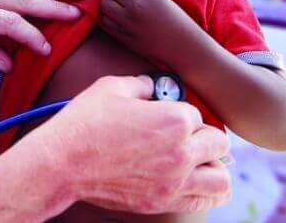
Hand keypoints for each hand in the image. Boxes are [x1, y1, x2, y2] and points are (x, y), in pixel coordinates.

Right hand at [29, 75, 230, 212]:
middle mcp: (181, 152)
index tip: (167, 115)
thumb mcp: (111, 87)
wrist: (64, 162)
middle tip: (187, 137)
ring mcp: (174, 181)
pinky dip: (207, 192)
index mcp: (174, 119)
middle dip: (204, 136)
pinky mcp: (163, 202)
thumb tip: (149, 86)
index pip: (197, 114)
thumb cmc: (85, 122)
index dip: (181, 112)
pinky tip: (198, 184)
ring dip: (214, 166)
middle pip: (218, 144)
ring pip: (221, 178)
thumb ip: (140, 84)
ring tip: (200, 162)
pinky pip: (204, 201)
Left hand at [99, 0, 200, 63]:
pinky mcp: (122, 35)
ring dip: (110, 7)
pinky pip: (105, 22)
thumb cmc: (175, 22)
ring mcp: (126, 21)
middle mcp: (134, 5)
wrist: (180, 46)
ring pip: (105, 6)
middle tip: (127, 5)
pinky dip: (108, 20)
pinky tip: (118, 22)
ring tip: (120, 13)